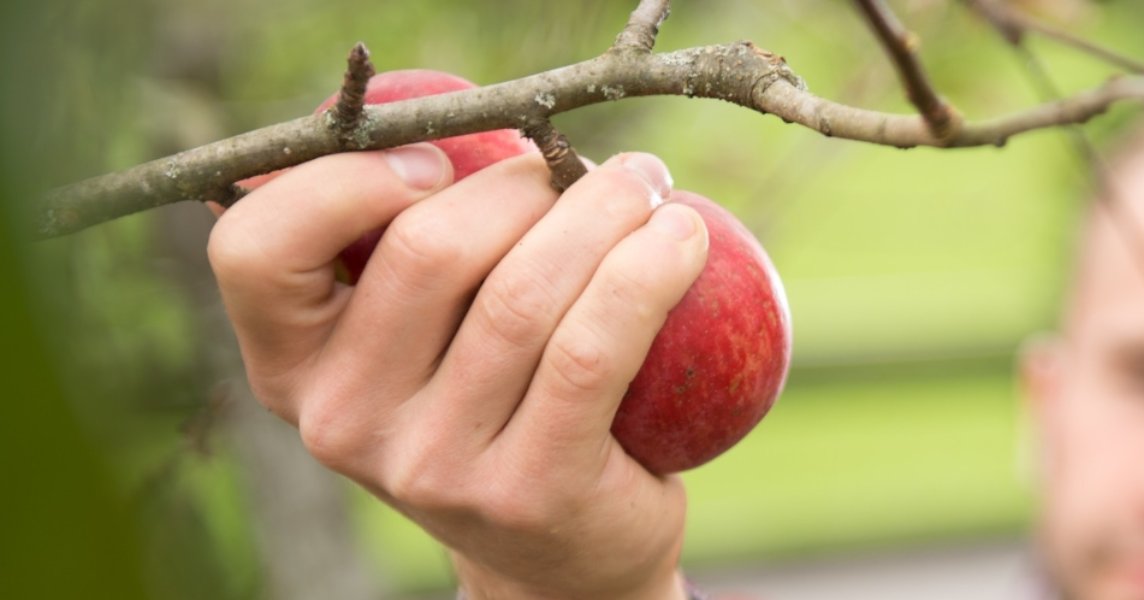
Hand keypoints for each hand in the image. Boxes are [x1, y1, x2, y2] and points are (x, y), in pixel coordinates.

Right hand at [207, 144, 706, 598]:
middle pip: (428, 250)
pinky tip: (686, 242)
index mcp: (290, 366)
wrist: (562, 554)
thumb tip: (483, 125)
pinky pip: (593, 352)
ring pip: (523, 296)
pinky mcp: (525, 491)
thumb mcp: (420, 339)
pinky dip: (648, 275)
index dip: (345, 180)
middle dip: (528, 182)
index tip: (439, 158)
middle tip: (599, 170)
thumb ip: (415, 249)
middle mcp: (339, 422)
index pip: (255, 248)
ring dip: (606, 216)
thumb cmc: (497, 405)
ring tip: (652, 191)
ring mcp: (429, 467)